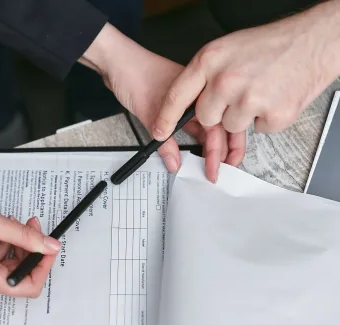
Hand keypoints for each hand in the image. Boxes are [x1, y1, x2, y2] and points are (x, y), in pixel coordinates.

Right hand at [0, 188, 59, 297]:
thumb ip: (25, 236)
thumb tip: (50, 246)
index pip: (28, 286)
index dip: (42, 265)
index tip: (49, 246)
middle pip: (18, 275)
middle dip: (29, 249)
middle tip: (30, 224)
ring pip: (8, 266)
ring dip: (14, 244)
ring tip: (6, 222)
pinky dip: (2, 245)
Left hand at [80, 23, 245, 181]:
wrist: (117, 62)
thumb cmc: (136, 73)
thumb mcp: (151, 114)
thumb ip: (164, 143)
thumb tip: (174, 163)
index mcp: (200, 93)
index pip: (217, 125)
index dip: (219, 149)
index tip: (217, 167)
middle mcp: (197, 97)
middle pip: (216, 127)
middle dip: (222, 150)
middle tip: (222, 170)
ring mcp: (186, 102)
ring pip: (203, 127)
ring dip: (208, 145)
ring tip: (212, 164)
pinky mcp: (174, 107)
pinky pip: (188, 126)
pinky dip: (192, 139)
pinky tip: (194, 151)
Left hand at [152, 1, 339, 143]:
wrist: (315, 42)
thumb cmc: (273, 44)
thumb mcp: (227, 50)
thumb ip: (205, 75)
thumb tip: (187, 102)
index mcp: (210, 60)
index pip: (175, 96)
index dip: (165, 118)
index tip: (159, 132)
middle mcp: (226, 80)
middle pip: (205, 117)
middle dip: (219, 111)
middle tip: (240, 92)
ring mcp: (249, 99)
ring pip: (231, 126)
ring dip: (245, 115)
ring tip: (261, 89)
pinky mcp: (272, 115)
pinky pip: (258, 130)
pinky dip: (267, 118)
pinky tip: (275, 98)